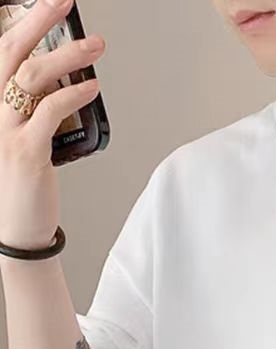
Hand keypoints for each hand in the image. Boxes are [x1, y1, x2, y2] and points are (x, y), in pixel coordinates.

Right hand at [0, 0, 104, 249]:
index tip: (47, 3)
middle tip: (64, 1)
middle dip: (37, 22)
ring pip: (30, 78)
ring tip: (96, 45)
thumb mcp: (21, 132)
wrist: (14, 228)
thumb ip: (34, 103)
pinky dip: (73, 94)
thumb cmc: (20, 180)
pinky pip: (49, 112)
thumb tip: (64, 75)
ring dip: (67, 56)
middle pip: (8, 54)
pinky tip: (92, 86)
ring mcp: (3, 131)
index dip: (21, 23)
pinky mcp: (25, 152)